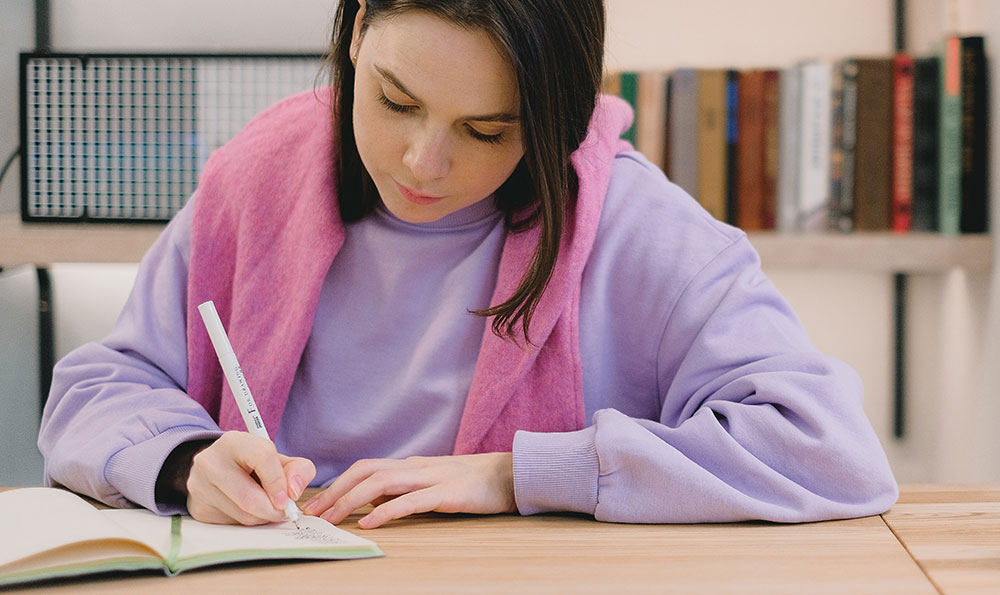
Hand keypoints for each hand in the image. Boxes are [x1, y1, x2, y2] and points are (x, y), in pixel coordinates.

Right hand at [184, 431, 316, 524]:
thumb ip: (299, 470)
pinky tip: (247, 509)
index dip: (279, 482)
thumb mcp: (280, 460)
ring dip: (262, 518)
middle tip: (283, 512)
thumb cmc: (254, 464)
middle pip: (249, 497)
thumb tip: (293, 492)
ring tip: (265, 507)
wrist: (218, 470)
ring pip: (242, 514)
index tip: (288, 499)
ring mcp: (200, 485)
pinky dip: (247, 522)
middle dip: (273, 510)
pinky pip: (231, 525)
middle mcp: (211, 461)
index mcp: (234, 441)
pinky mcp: (198, 508)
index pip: (262, 457)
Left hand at [301, 453, 515, 528]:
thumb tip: (372, 506)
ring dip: (352, 500)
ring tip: (332, 518)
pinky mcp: (447, 492)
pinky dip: (386, 511)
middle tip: (313, 513)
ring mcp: (431, 477)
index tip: (316, 505)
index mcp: (410, 466)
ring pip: (382, 482)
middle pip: (366, 471)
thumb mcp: (432, 486)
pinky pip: (411, 500)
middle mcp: (415, 467)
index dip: (338, 485)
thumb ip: (403, 492)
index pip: (365, 469)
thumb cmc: (471, 484)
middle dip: (336, 491)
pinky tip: (369, 523)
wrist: (509, 475)